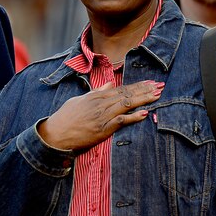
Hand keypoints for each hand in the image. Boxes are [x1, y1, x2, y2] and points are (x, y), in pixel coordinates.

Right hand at [38, 80, 163, 150]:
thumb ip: (96, 92)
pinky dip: (133, 117)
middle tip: (159, 85)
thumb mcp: (79, 100)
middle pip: (126, 94)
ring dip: (143, 100)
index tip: (149, 82)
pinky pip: (121, 121)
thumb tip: (109, 84)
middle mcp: (101, 103)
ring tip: (157, 95)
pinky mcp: (103, 128)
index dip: (137, 85)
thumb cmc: (65, 117)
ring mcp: (102, 116)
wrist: (56, 133)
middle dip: (144, 90)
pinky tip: (144, 113)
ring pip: (126, 104)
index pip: (121, 88)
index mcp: (95, 96)